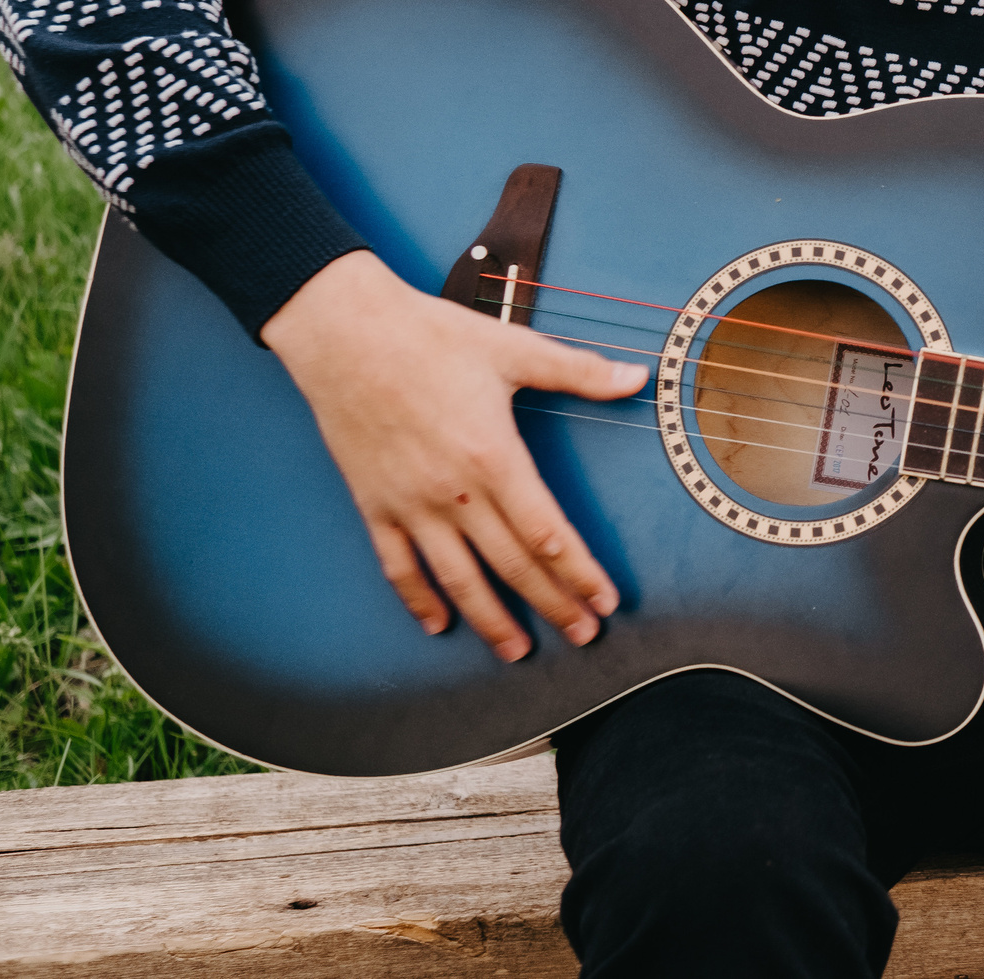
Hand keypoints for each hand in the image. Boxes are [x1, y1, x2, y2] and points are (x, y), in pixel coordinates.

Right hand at [262, 251, 646, 659]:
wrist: (344, 333)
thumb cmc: (430, 336)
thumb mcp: (513, 349)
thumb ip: (579, 372)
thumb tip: (639, 378)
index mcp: (493, 457)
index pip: (547, 533)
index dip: (580, 572)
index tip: (605, 600)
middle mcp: (453, 492)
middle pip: (512, 566)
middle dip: (552, 605)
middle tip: (583, 635)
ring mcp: (410, 504)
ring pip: (457, 579)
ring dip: (492, 620)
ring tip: (519, 650)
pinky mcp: (373, 504)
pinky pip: (398, 566)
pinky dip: (418, 599)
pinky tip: (439, 624)